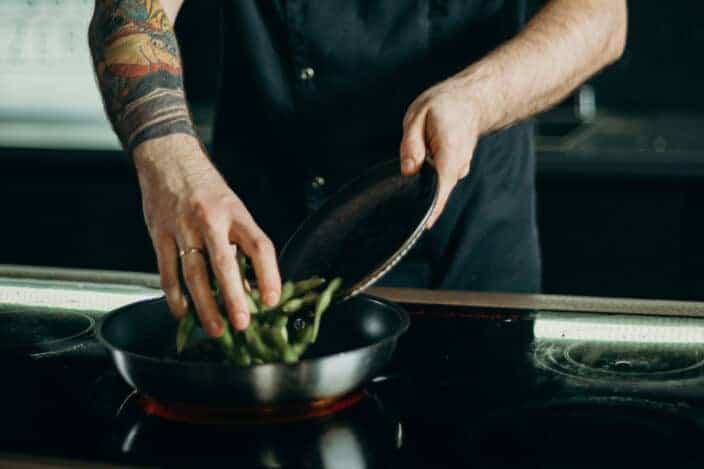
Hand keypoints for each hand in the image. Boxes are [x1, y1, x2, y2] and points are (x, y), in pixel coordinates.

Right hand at [134, 134, 280, 335]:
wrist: (169, 159)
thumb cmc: (207, 190)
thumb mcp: (233, 210)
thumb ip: (241, 246)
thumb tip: (251, 289)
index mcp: (236, 214)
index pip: (259, 246)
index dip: (269, 275)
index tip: (272, 300)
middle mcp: (211, 220)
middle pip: (225, 264)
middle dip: (234, 298)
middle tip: (243, 324)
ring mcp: (183, 228)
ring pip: (194, 273)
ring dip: (205, 306)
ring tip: (216, 329)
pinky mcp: (159, 234)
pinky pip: (167, 271)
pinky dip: (175, 296)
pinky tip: (183, 313)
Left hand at [399, 78, 482, 227]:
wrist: (470, 100)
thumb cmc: (443, 106)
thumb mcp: (418, 117)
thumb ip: (411, 145)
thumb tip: (409, 170)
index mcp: (448, 154)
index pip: (441, 189)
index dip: (432, 209)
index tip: (422, 226)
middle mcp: (457, 166)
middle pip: (437, 192)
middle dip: (419, 199)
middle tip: (397, 205)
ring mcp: (458, 170)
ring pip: (437, 186)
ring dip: (422, 186)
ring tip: (409, 173)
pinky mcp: (455, 170)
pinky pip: (439, 181)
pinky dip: (428, 180)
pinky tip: (419, 169)